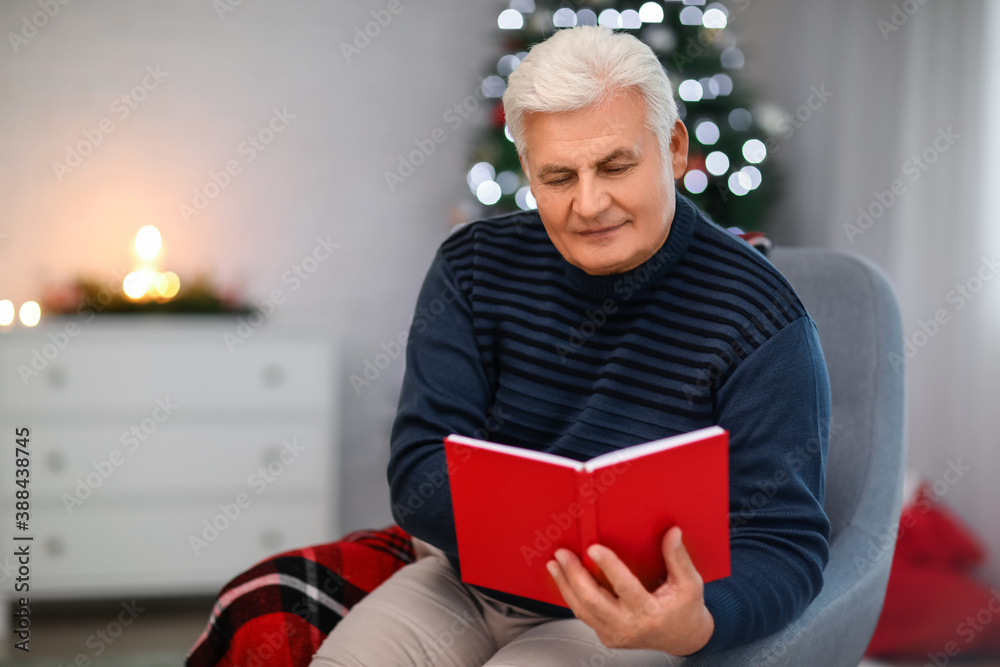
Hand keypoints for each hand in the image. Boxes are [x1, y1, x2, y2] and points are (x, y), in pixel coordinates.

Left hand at [546, 526, 713, 655]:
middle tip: (563, 553)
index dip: (608, 566)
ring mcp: (615, 634)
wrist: (683, 639)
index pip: (625, 587)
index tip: (593, 548)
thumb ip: (678, 558)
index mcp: (650, 613)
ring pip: (583, 610)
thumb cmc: (685, 609)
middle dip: (574, 575)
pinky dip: (572, 596)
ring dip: (565, 585)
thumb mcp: (689, 584)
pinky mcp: (607, 636)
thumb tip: (672, 532)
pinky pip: (584, 615)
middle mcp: (629, 627)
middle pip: (593, 601)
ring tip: (556, 564)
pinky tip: (564, 579)